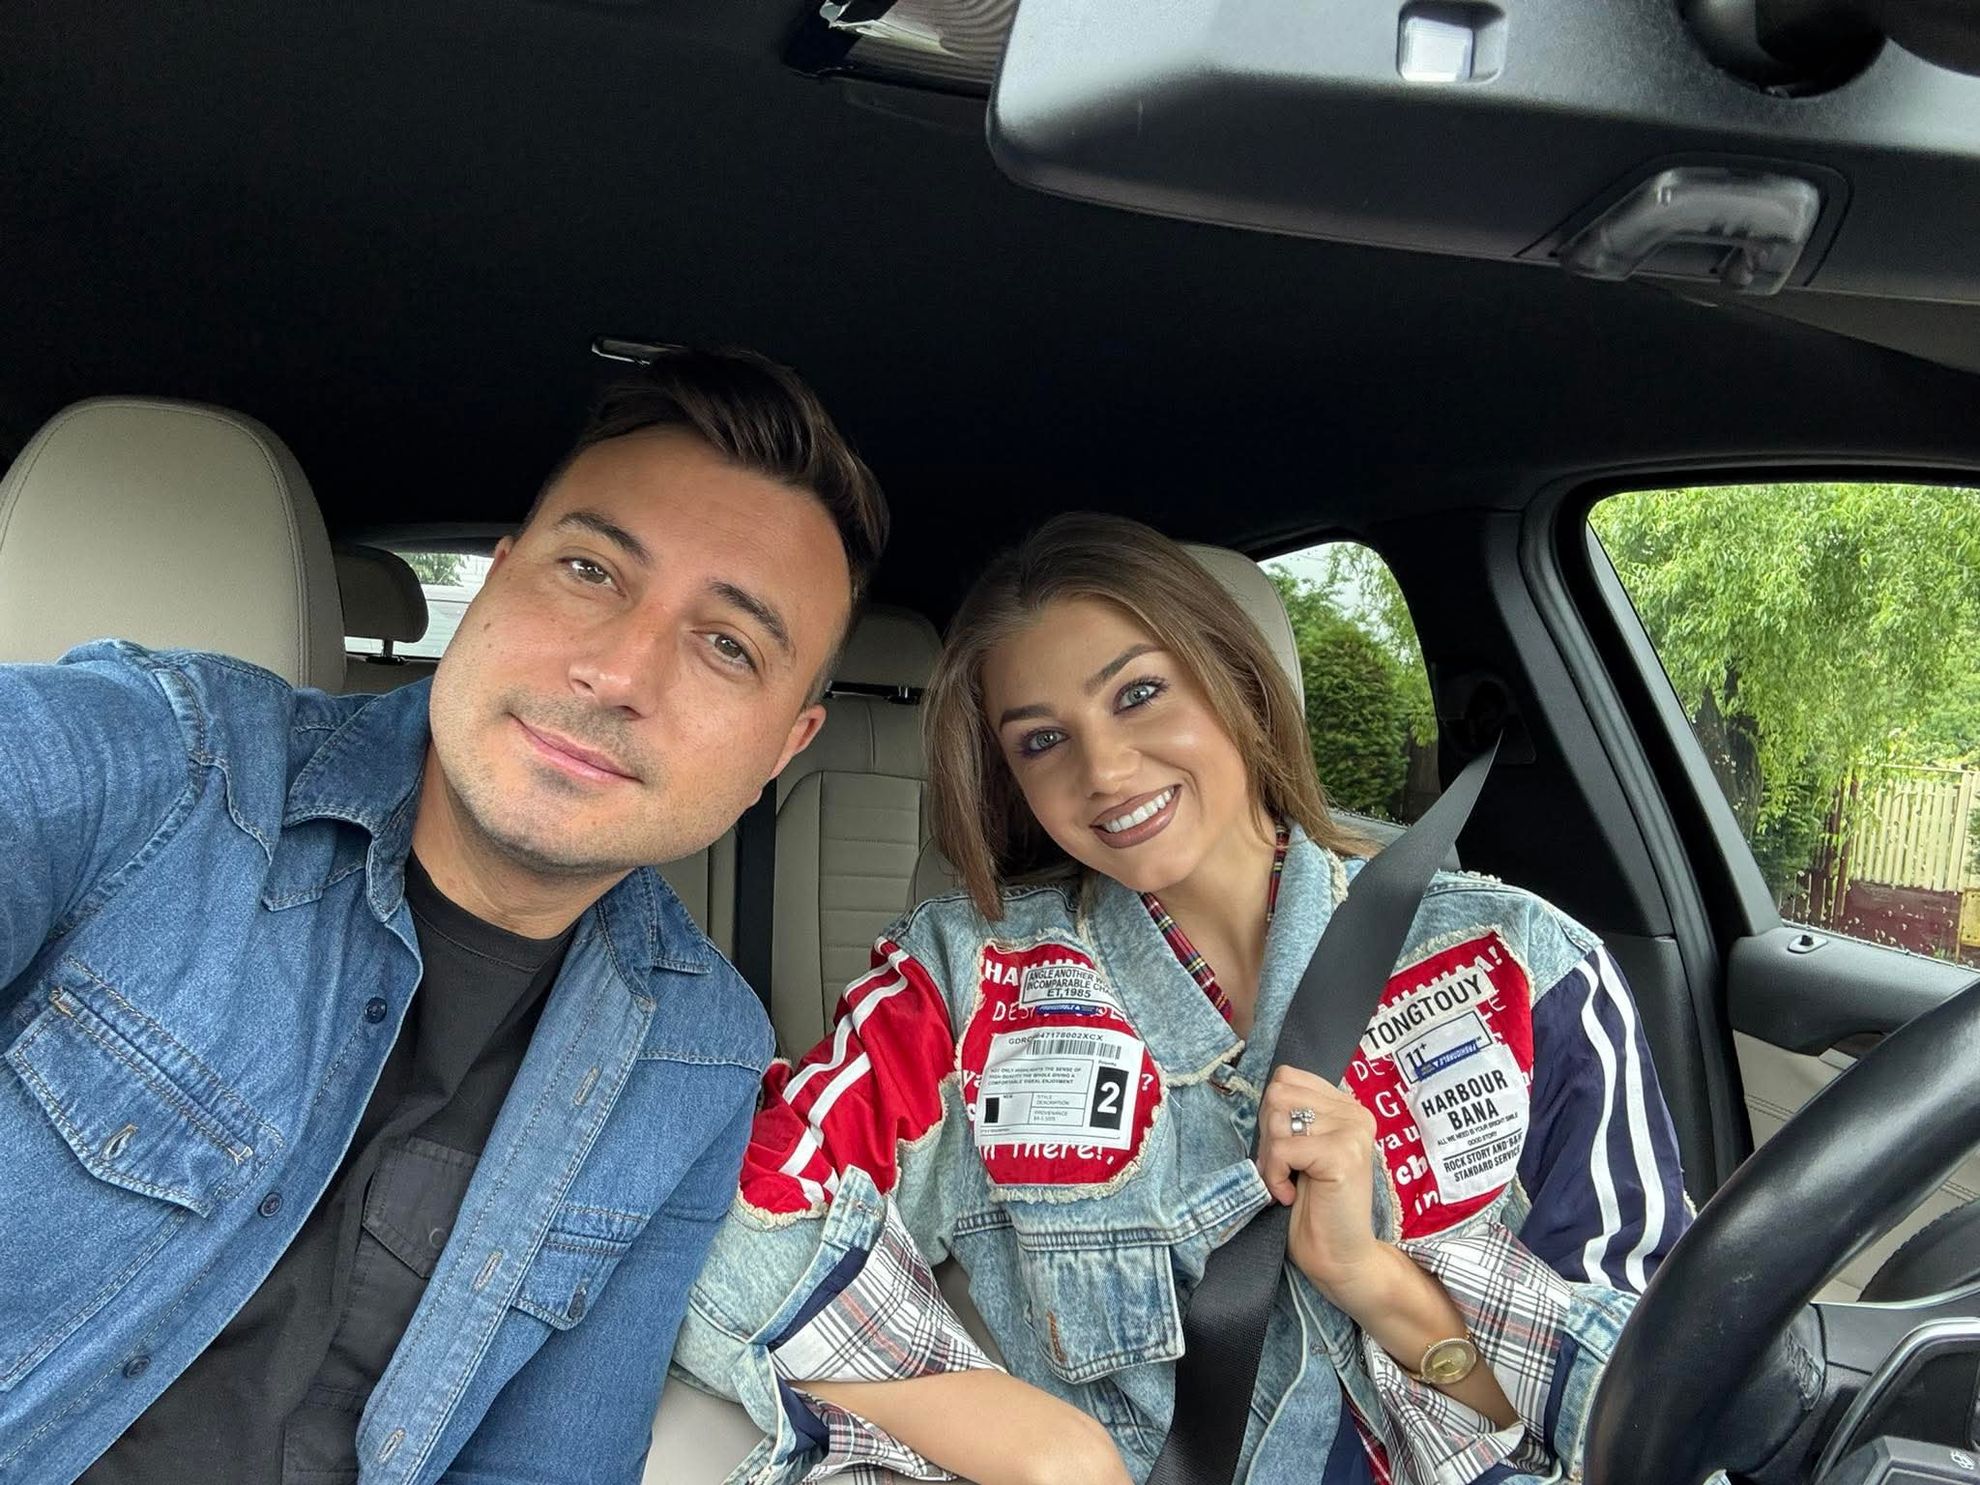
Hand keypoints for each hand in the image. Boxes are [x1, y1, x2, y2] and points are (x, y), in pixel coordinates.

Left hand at [1257, 1067, 1383, 1302]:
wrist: (1338, 1257)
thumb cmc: (1313, 1206)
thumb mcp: (1302, 1149)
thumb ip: (1294, 1115)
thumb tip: (1267, 1092)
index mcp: (1346, 1106)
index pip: (1287, 1077)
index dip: (1271, 1114)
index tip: (1284, 1150)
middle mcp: (1356, 1113)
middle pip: (1278, 1092)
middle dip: (1267, 1133)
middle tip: (1283, 1169)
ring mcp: (1353, 1132)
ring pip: (1277, 1117)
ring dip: (1270, 1156)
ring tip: (1288, 1181)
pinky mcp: (1343, 1154)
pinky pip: (1282, 1147)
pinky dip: (1274, 1175)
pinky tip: (1289, 1195)